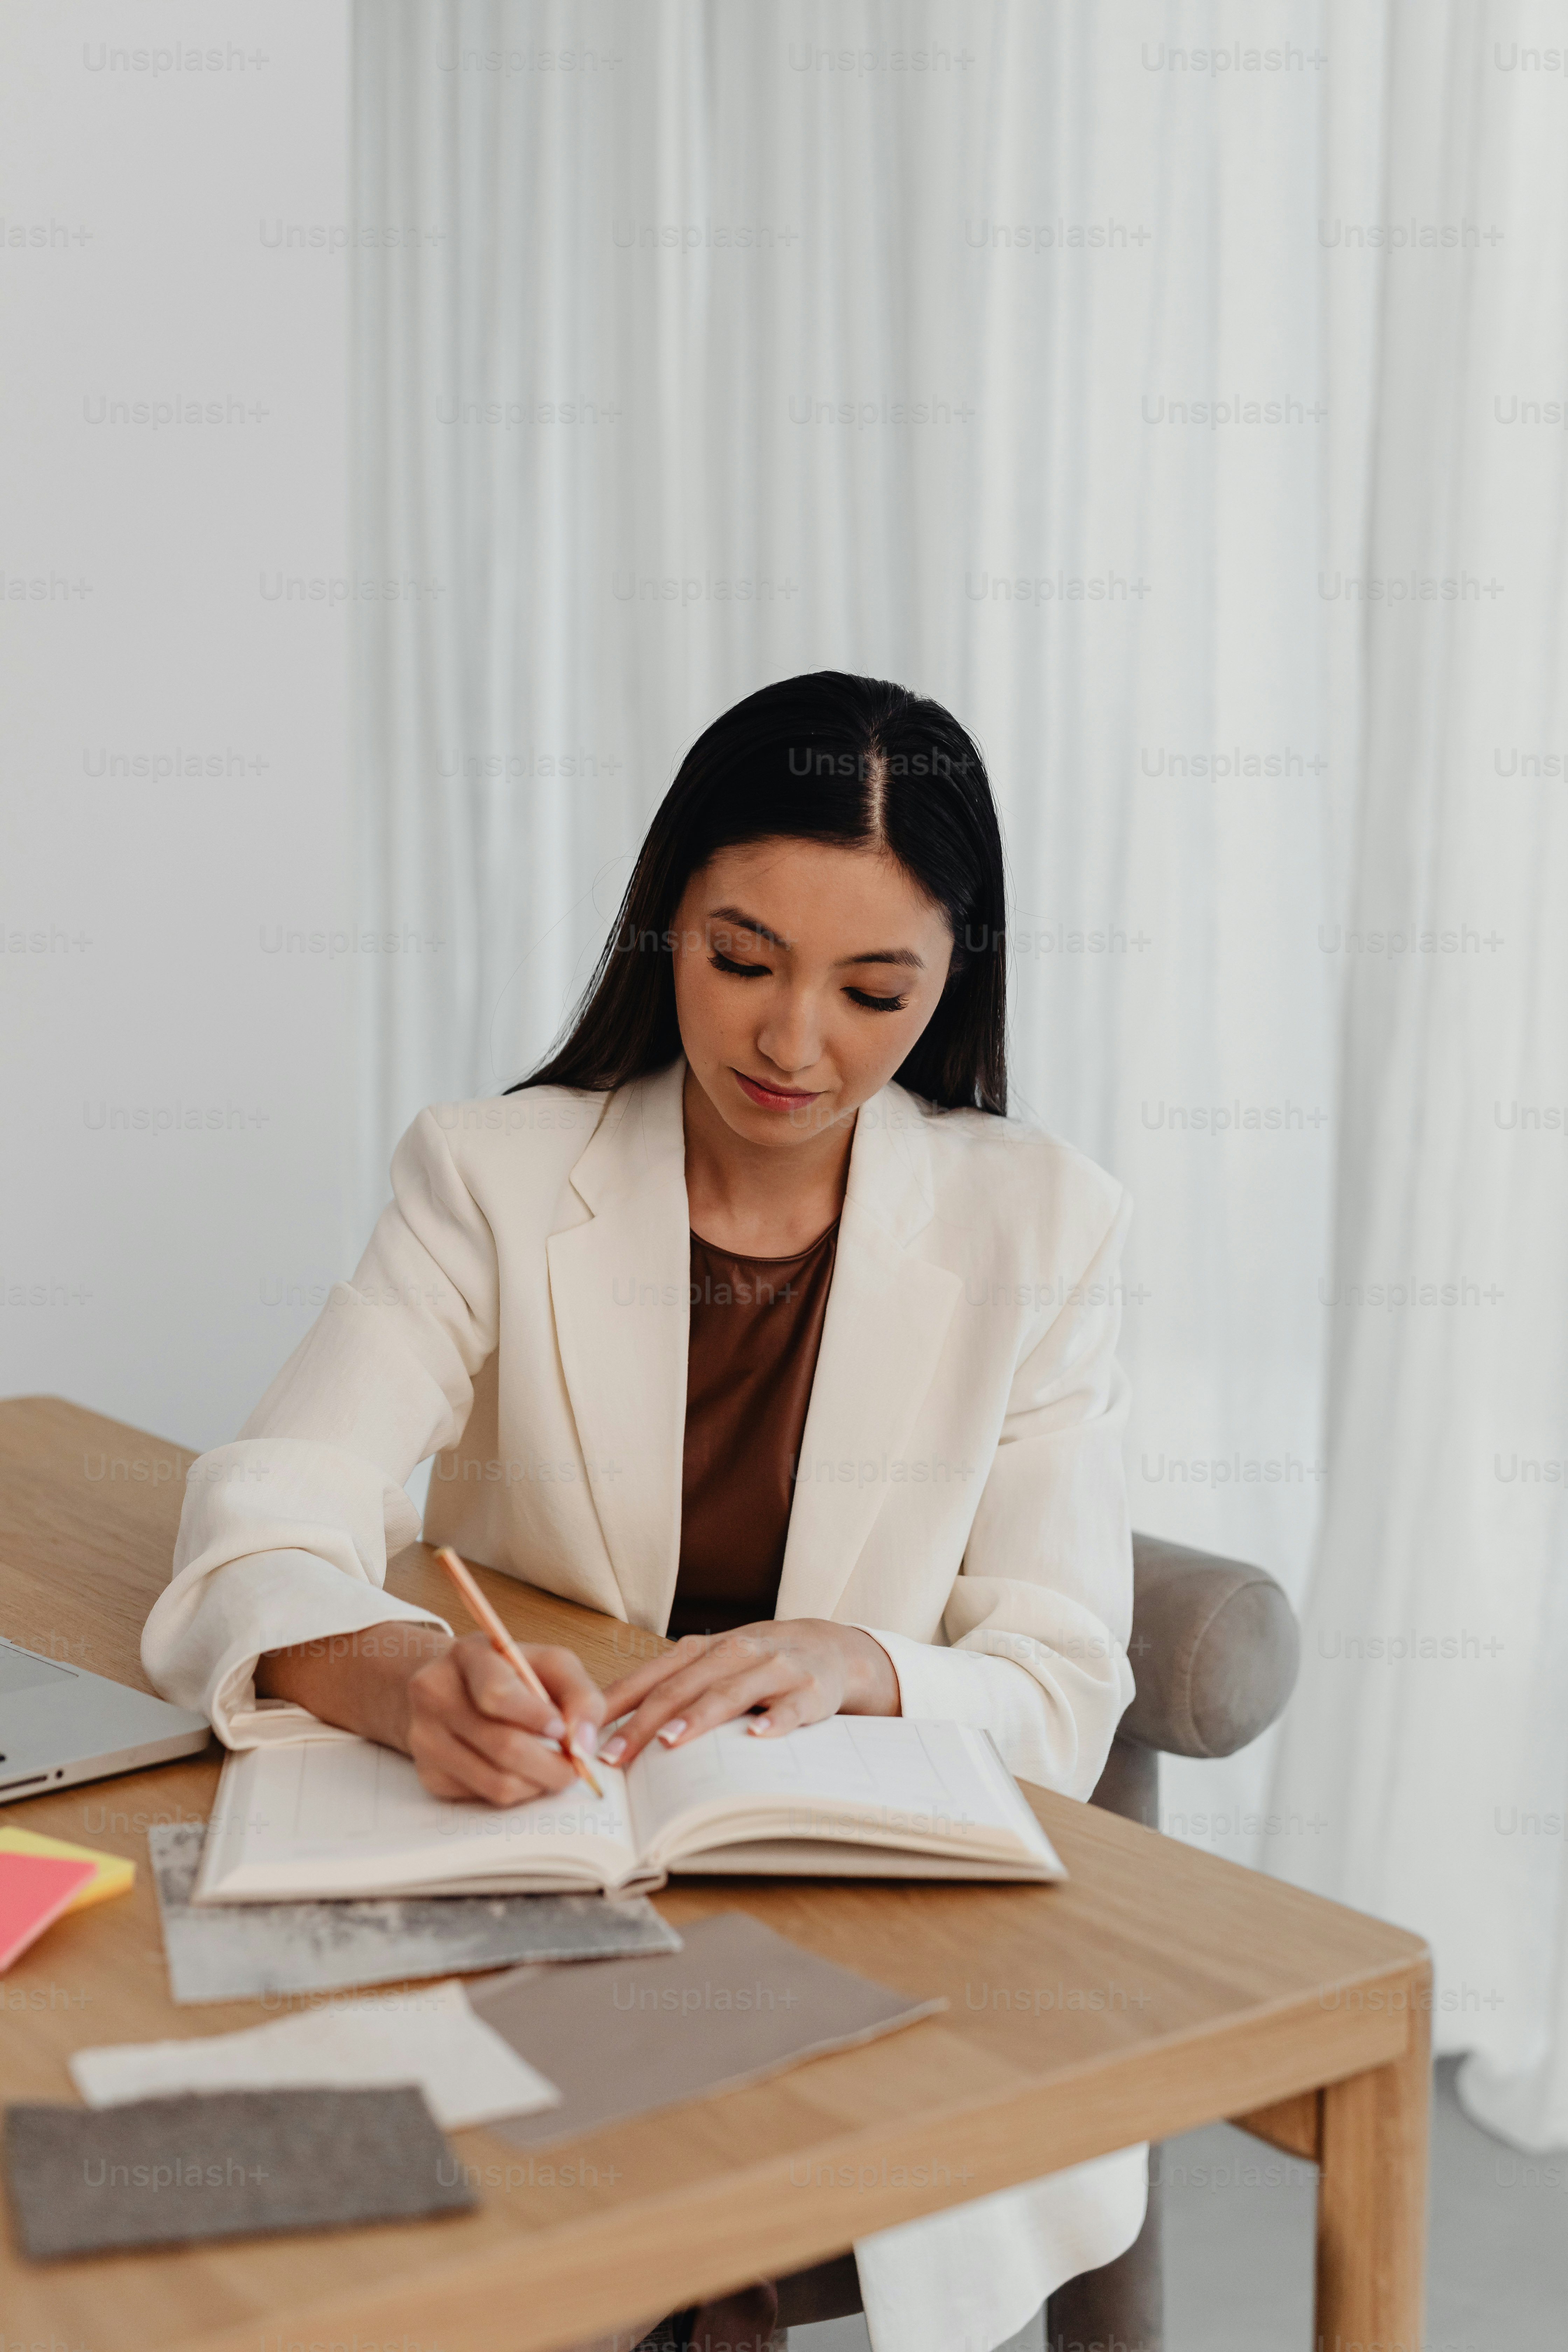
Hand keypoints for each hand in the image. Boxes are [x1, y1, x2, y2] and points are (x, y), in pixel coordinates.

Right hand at [400, 1634, 606, 1805]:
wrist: (454, 1688)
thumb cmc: (512, 1675)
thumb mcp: (551, 1665)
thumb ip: (579, 1695)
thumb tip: (585, 1745)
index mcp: (469, 1656)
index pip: (498, 1695)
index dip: (536, 1718)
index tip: (564, 1731)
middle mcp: (436, 1694)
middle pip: (504, 1746)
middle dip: (553, 1764)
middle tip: (576, 1767)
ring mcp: (425, 1737)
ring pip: (497, 1782)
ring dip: (538, 1783)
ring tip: (551, 1768)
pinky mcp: (428, 1774)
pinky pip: (484, 1798)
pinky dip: (515, 1792)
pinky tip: (520, 1771)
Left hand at [596, 1619, 899, 1768]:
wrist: (829, 1647)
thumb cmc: (755, 1664)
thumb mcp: (710, 1667)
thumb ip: (668, 1691)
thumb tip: (606, 1732)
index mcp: (702, 1651)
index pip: (650, 1678)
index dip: (615, 1707)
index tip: (583, 1736)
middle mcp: (734, 1653)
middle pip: (681, 1687)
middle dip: (643, 1723)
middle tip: (614, 1756)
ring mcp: (773, 1670)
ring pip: (730, 1693)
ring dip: (699, 1717)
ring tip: (670, 1742)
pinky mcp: (810, 1690)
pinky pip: (790, 1708)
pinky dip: (774, 1722)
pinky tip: (758, 1738)